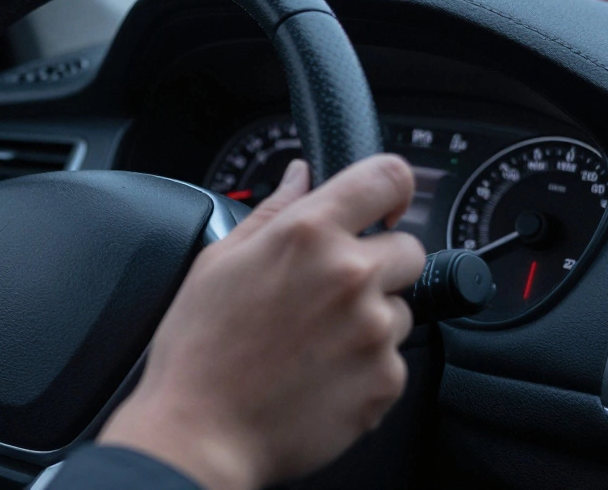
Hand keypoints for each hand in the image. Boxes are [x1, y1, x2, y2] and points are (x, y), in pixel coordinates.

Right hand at [99, 155, 424, 489]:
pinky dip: (365, 365)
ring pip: (400, 307)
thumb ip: (272, 211)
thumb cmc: (199, 349)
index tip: (384, 205)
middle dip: (377, 262)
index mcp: (307, 234)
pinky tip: (318, 373)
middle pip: (408, 248)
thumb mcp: (219, 261)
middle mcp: (350, 274)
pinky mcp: (386, 379)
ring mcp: (374, 330)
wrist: (201, 432)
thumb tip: (301, 176)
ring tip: (312, 341)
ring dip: (370, 317)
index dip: (392, 187)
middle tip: (327, 292)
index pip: (386, 178)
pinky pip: (394, 359)